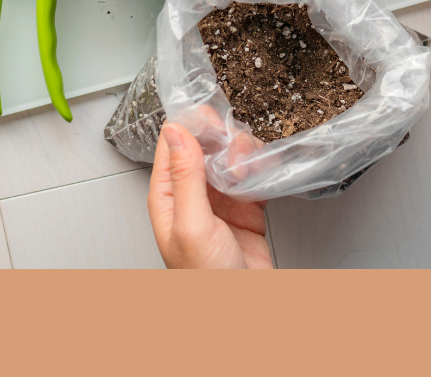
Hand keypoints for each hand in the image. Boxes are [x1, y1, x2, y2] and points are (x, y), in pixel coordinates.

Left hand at [147, 123, 272, 268]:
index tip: (209, 116)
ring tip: (249, 168)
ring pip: (229, 156)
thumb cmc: (207, 281)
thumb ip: (184, 176)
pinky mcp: (245, 208)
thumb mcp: (192, 225)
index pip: (171, 143)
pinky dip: (260, 168)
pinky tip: (263, 173)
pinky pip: (252, 175)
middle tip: (234, 143)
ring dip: (243, 153)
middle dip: (221, 137)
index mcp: (167, 195)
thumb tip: (174, 131)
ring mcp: (219, 200)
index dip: (190, 124)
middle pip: (203, 144)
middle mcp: (191, 193)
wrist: (245, 312)